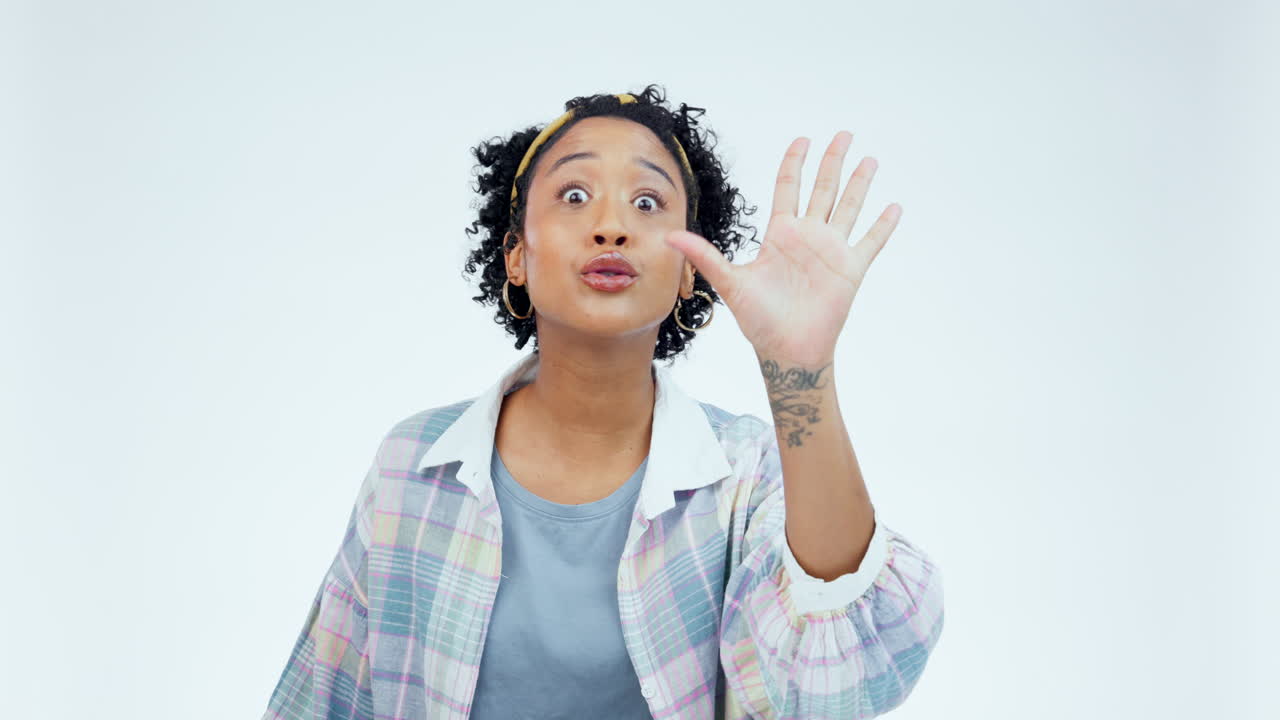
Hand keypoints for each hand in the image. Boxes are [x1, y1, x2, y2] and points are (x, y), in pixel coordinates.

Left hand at [664, 131, 899, 365]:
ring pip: (848, 207)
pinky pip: (870, 242)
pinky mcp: (850, 270)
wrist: (786, 350)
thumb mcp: (729, 282)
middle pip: (823, 188)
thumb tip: (669, 237)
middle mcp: (808, 236)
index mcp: (780, 234)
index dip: (795, 162)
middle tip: (844, 134)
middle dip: (833, 161)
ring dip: (860, 184)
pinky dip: (882, 225)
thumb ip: (704, 256)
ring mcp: (831, 251)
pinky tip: (894, 207)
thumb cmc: (758, 320)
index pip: (788, 187)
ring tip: (869, 160)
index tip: (803, 139)